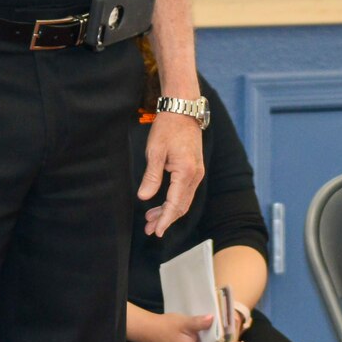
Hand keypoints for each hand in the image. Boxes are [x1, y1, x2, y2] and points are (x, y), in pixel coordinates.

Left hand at [140, 113, 204, 236]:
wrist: (183, 110)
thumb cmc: (168, 127)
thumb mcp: (155, 151)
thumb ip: (151, 176)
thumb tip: (144, 197)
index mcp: (186, 172)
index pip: (175, 204)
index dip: (165, 220)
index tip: (156, 231)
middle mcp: (195, 175)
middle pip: (181, 206)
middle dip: (165, 219)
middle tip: (149, 229)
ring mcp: (197, 172)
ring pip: (184, 200)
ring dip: (168, 212)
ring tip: (151, 219)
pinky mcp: (194, 169)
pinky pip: (185, 192)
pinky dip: (173, 201)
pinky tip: (161, 204)